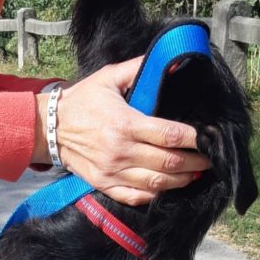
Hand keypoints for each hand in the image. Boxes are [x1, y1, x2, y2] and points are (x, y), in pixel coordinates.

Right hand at [33, 57, 208, 205]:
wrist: (49, 127)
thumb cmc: (83, 100)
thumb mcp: (109, 77)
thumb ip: (139, 70)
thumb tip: (169, 62)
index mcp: (126, 124)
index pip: (170, 135)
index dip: (194, 139)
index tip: (209, 138)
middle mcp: (121, 151)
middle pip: (169, 162)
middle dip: (195, 162)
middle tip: (210, 159)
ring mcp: (113, 172)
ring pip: (157, 183)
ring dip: (182, 181)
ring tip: (196, 174)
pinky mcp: (105, 185)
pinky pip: (137, 196)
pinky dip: (157, 195)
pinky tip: (170, 187)